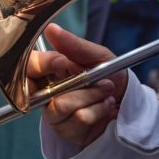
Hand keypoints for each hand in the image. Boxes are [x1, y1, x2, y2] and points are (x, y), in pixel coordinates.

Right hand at [27, 24, 127, 146]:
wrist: (128, 101)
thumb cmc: (110, 74)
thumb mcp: (96, 55)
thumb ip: (73, 45)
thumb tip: (51, 28)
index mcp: (50, 68)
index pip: (29, 65)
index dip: (42, 64)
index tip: (61, 62)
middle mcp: (47, 90)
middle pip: (33, 90)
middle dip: (68, 85)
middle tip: (87, 79)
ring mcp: (54, 112)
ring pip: (61, 105)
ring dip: (91, 95)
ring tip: (106, 90)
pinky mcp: (65, 130)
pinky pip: (77, 119)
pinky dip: (97, 110)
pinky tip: (105, 106)